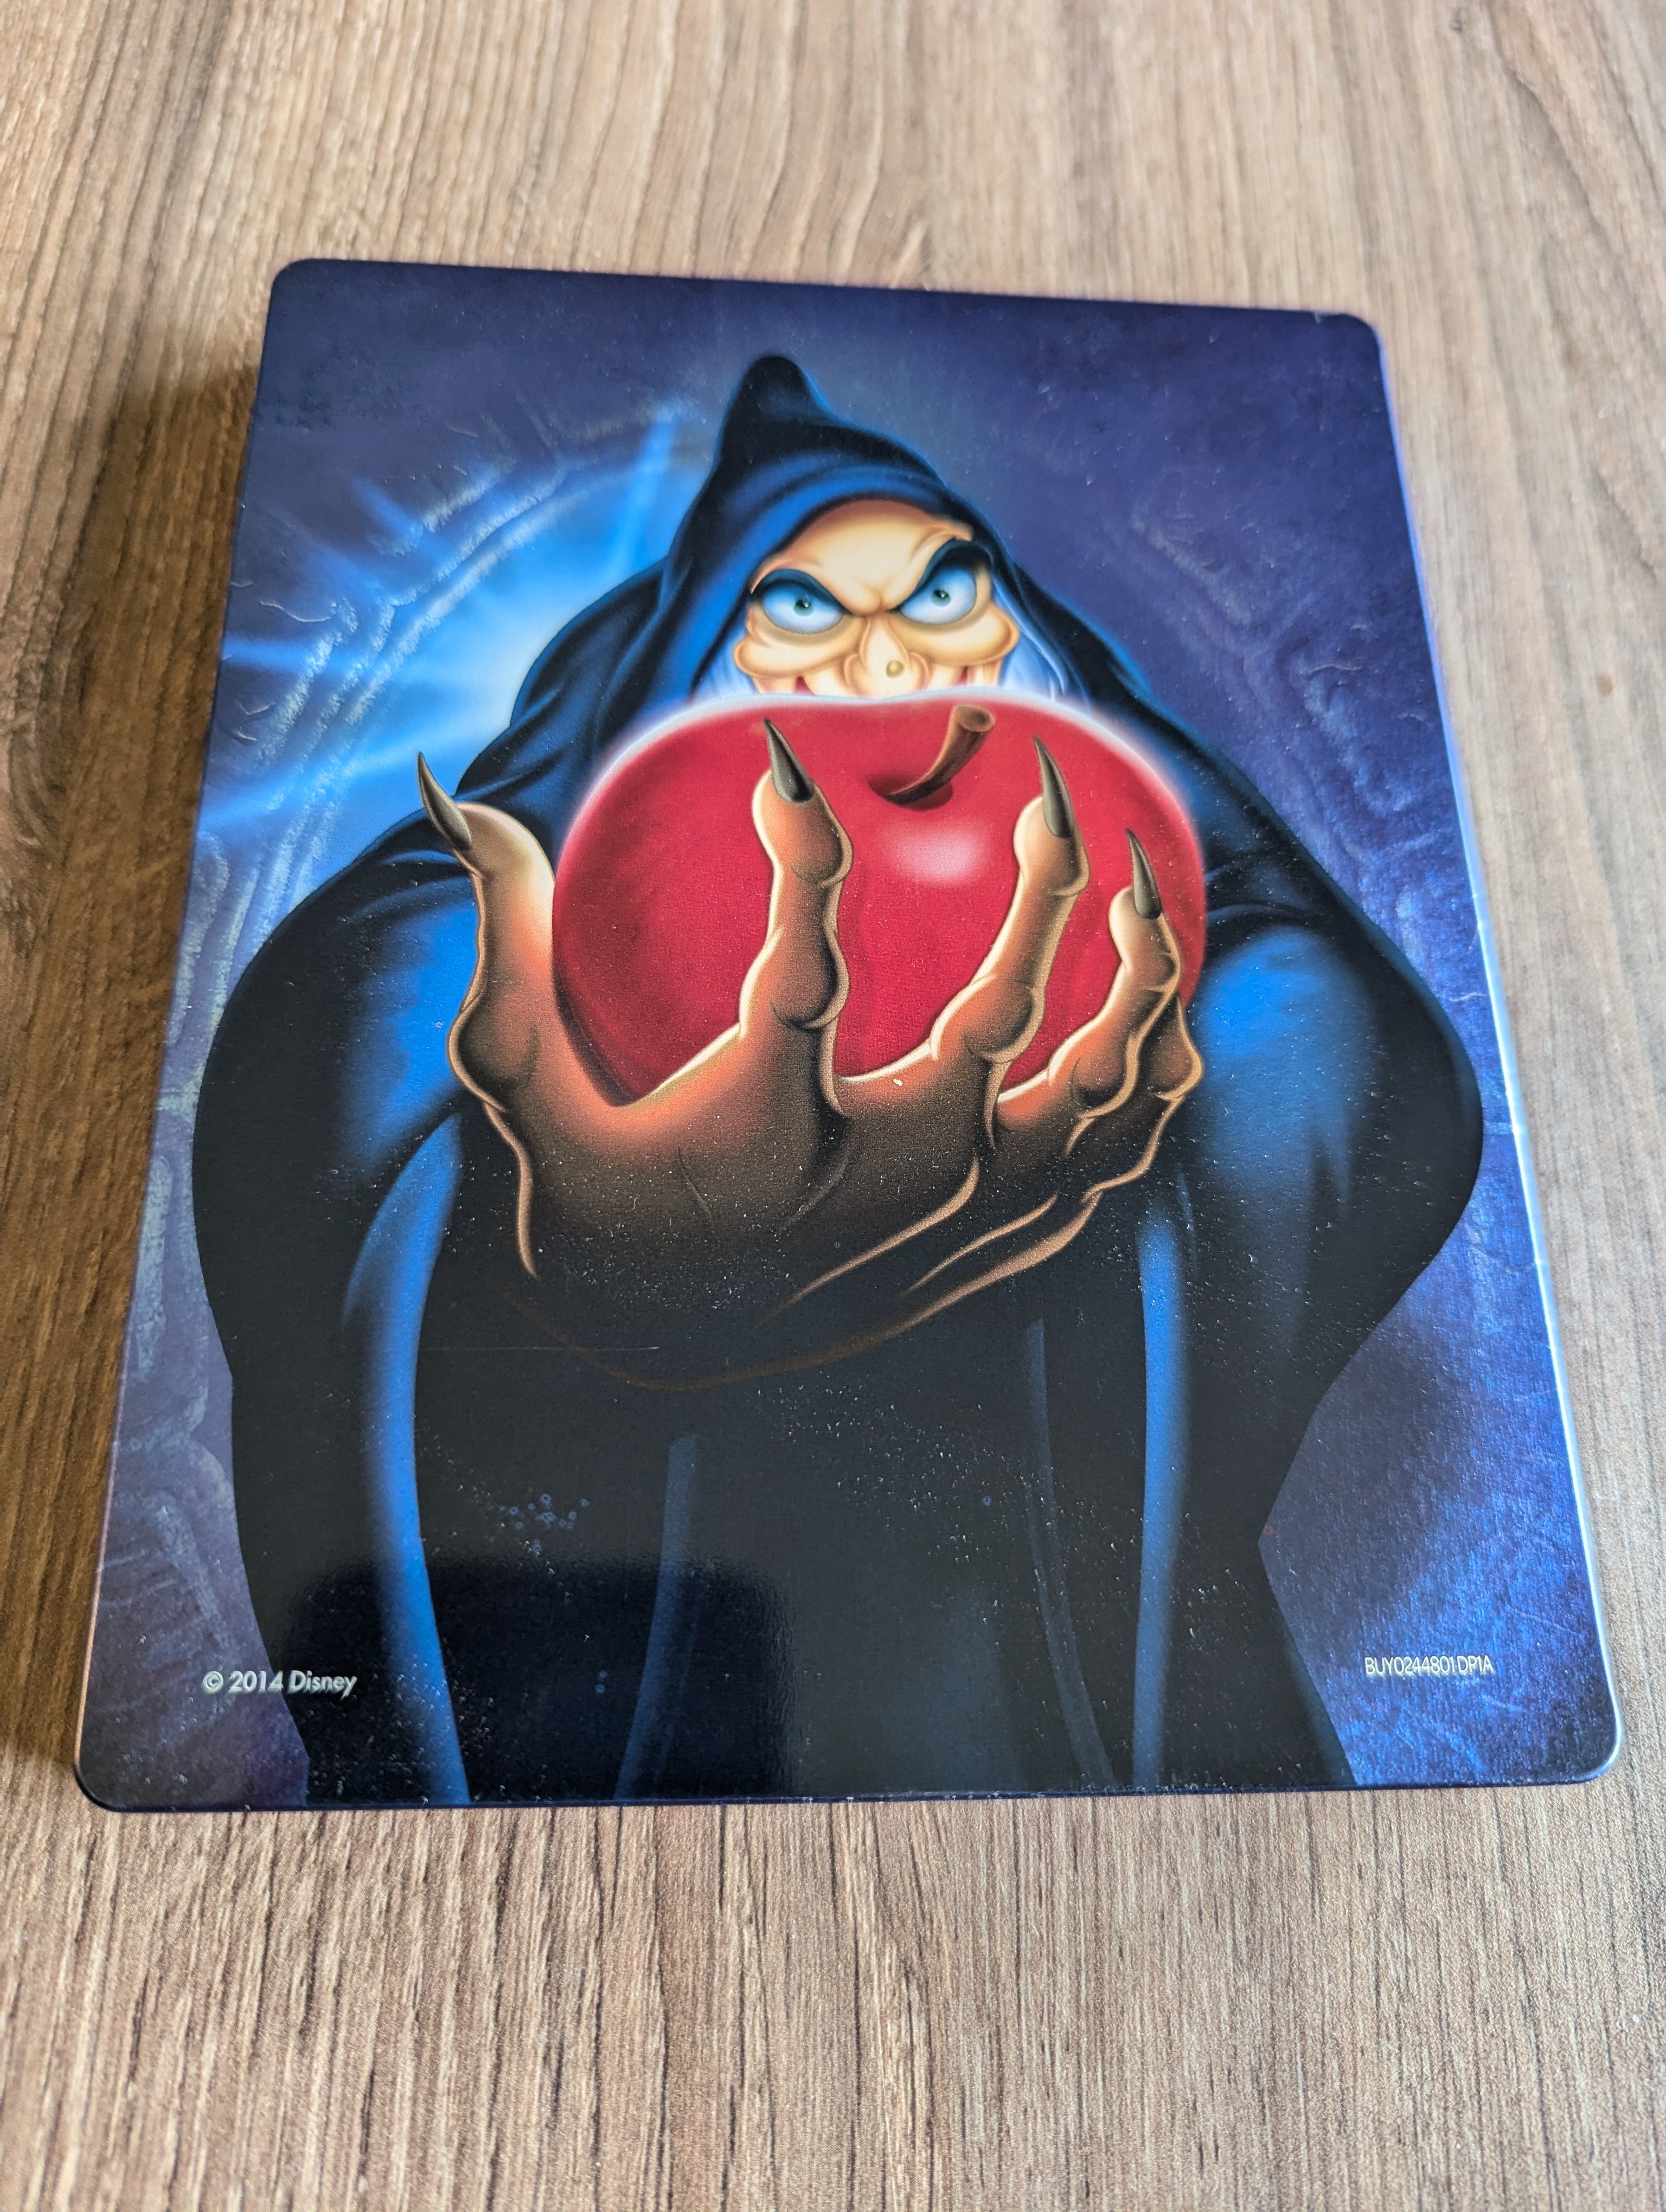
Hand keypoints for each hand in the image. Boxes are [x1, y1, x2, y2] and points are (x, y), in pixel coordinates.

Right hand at [417, 727, 1200, 1384]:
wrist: (667, 1362)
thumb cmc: (598, 1205)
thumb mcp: (531, 1096)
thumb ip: (507, 959)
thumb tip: (464, 800)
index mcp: (768, 1133)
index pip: (805, 964)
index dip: (807, 848)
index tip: (791, 762)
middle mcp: (886, 1184)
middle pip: (1001, 1018)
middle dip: (1044, 884)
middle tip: (1048, 788)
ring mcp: (962, 1222)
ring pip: (1097, 1088)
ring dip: (1140, 975)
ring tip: (1142, 880)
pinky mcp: (1007, 1248)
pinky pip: (1120, 1155)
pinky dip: (1156, 1076)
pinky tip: (1165, 1005)